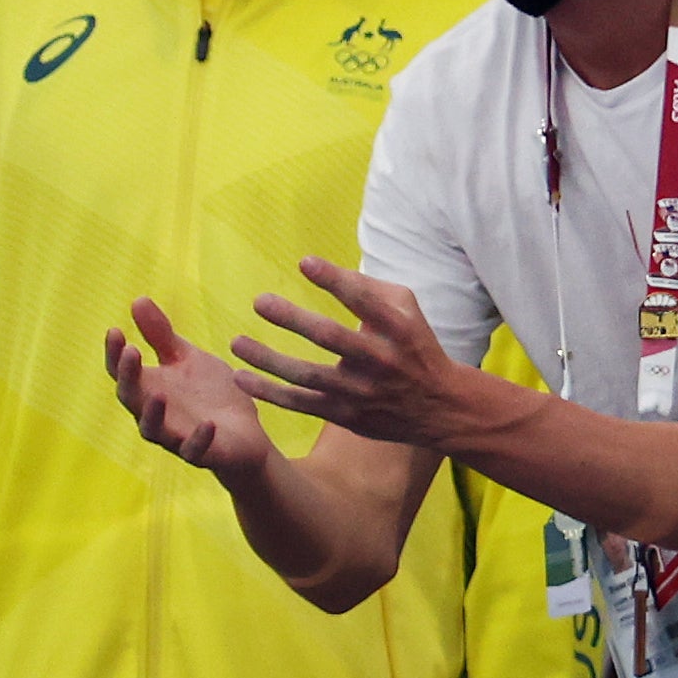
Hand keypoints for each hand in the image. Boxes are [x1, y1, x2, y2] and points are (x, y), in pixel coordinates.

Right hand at [107, 297, 273, 475]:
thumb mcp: (187, 359)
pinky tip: (207, 424)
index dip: (114, 353)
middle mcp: (154, 413)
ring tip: (157, 395)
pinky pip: (194, 451)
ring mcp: (175, 436)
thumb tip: (137, 299)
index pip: (121, 371)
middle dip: (128, 376)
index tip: (115, 330)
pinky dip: (199, 439)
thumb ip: (162, 336)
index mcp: (149, 388)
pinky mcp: (201, 454)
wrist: (245, 432)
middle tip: (131, 352)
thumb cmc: (209, 395)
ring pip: (152, 430)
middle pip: (130, 397)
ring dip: (152, 413)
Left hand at [227, 262, 482, 448]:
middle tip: (259, 301)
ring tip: (236, 343)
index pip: (365, 301)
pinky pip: (301, 404)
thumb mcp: (406, 310)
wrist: (440, 407)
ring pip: (308, 376)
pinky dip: (270, 393)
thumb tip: (321, 269)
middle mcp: (380, 360)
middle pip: (331, 338)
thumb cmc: (414, 345)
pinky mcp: (346, 415)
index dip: (336, 281)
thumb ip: (368, 287)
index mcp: (398, 329)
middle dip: (293, 319)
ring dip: (268, 360)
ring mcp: (361, 392)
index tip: (305, 262)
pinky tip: (241, 377)